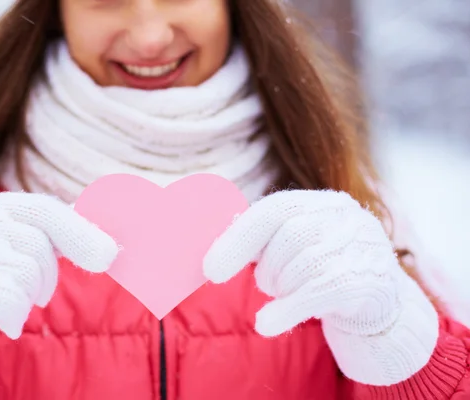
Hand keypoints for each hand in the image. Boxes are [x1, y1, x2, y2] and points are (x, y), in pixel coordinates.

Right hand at [0, 191, 117, 397]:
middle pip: (38, 244)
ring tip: (10, 300)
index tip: (110, 254)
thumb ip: (61, 235)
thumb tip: (113, 242)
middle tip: (41, 292)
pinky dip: (14, 316)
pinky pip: (9, 300)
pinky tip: (2, 318)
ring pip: (26, 274)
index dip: (80, 231)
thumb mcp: (20, 246)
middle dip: (48, 275)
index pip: (44, 209)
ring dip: (29, 297)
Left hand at [204, 189, 437, 385]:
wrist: (378, 307)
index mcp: (322, 203)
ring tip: (285, 294)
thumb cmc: (322, 273)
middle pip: (289, 235)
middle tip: (267, 284)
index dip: (238, 239)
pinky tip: (266, 324)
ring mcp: (364, 246)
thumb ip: (256, 244)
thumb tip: (207, 251)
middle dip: (267, 268)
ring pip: (304, 264)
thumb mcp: (291, 251)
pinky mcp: (371, 281)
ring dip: (282, 287)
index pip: (274, 209)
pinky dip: (286, 310)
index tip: (210, 270)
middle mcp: (346, 217)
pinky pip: (319, 292)